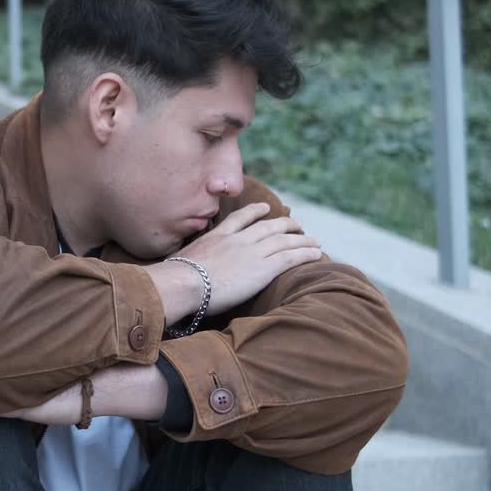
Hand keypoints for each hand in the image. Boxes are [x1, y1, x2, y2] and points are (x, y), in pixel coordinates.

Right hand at [163, 202, 322, 319]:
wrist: (183, 282)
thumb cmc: (175, 279)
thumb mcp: (179, 261)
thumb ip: (188, 261)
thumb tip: (179, 270)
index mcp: (217, 236)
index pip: (240, 218)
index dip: (255, 211)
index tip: (265, 208)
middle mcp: (237, 239)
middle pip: (268, 227)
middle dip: (285, 224)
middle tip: (297, 225)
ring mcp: (252, 252)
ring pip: (284, 240)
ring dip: (301, 239)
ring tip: (315, 240)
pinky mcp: (264, 268)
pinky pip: (291, 257)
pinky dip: (305, 253)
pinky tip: (316, 253)